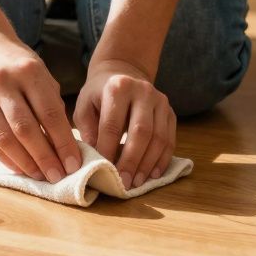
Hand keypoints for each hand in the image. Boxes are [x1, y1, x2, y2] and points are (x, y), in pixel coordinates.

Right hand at [0, 32, 81, 182]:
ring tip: (40, 176)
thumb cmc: (19, 64)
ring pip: (5, 138)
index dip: (63, 142)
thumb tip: (63, 146)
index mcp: (28, 71)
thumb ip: (52, 105)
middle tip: (58, 176)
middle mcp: (2, 83)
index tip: (73, 164)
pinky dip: (5, 158)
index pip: (50, 113)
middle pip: (26, 129)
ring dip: (25, 163)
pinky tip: (20, 168)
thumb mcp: (41, 74)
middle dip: (44, 157)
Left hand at [74, 58, 175, 189]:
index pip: (112, 124)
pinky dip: (162, 159)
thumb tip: (95, 159)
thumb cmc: (98, 94)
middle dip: (132, 161)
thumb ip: (88, 129)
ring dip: (148, 163)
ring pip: (159, 137)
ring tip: (138, 183)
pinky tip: (153, 174)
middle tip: (124, 183)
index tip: (103, 170)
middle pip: (141, 132)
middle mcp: (143, 91)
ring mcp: (160, 101)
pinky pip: (170, 139)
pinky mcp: (170, 111)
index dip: (108, 150)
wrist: (123, 72)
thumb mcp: (84, 106)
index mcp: (118, 87)